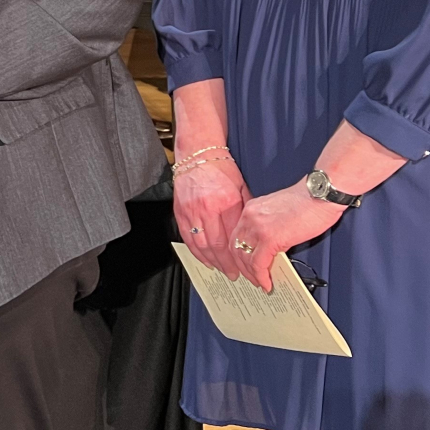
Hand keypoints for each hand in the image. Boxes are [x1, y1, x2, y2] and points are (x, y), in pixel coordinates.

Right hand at [173, 157, 251, 277]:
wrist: (198, 154)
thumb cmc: (222, 169)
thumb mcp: (242, 188)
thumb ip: (245, 212)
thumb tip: (250, 234)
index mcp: (226, 201)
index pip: (233, 236)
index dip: (239, 255)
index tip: (246, 265)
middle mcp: (206, 208)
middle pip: (216, 244)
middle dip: (226, 263)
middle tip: (234, 275)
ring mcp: (190, 211)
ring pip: (200, 244)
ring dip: (211, 260)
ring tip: (221, 270)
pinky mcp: (180, 211)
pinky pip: (187, 237)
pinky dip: (196, 251)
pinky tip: (204, 259)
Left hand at [230, 183, 345, 291]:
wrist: (321, 194)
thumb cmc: (309, 201)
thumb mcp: (280, 212)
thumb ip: (270, 227)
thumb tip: (271, 248)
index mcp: (252, 209)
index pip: (236, 236)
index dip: (238, 253)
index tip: (243, 264)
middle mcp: (249, 217)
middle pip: (235, 248)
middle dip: (241, 267)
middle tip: (249, 278)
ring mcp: (258, 227)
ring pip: (244, 258)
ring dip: (251, 275)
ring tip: (260, 283)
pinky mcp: (270, 238)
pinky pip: (258, 263)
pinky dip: (261, 276)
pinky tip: (267, 283)